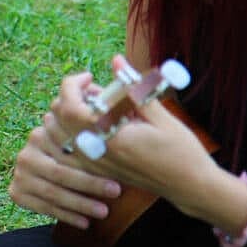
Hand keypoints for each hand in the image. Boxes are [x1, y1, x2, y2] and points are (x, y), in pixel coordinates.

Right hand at [9, 70, 121, 227]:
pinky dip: (63, 214)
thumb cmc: (106, 147)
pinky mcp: (18, 189)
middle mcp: (32, 141)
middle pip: (58, 165)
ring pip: (51, 187)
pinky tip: (85, 222)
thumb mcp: (113, 122)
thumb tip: (119, 59)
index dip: (84, 143)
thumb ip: (119, 95)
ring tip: (104, 210)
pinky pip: (40, 204)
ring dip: (78, 202)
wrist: (101, 175)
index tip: (110, 147)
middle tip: (116, 189)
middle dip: (88, 180)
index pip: (60, 119)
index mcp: (51, 123)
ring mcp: (23, 166)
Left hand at [47, 54, 220, 215]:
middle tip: (96, 91)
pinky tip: (92, 124)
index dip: (72, 85)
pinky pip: (65, 148)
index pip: (69, 107)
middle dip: (70, 96)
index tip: (89, 76)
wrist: (190, 187)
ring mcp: (93, 166)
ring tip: (95, 107)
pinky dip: (69, 131)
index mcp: (110, 139)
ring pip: (57, 134)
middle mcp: (96, 154)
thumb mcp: (160, 116)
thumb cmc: (180, 151)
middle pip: (57, 117)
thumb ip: (133, 88)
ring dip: (67, 113)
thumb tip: (116, 60)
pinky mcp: (95, 172)